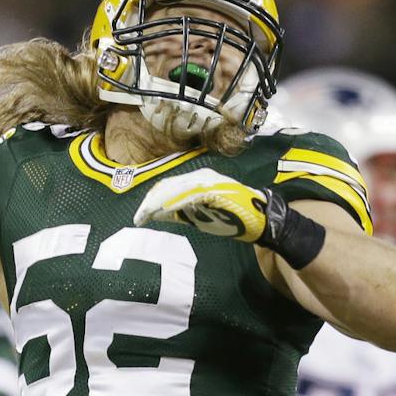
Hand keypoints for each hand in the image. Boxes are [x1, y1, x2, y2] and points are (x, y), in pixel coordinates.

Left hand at [134, 169, 268, 241]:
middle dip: (150, 202)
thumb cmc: (230, 218)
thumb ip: (180, 213)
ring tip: (145, 215)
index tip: (140, 217)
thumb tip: (157, 213)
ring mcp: (207, 181)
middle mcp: (199, 176)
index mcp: (195, 181)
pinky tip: (163, 212)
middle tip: (138, 218)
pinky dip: (175, 202)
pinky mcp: (214, 189)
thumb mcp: (199, 217)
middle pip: (167, 186)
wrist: (257, 219)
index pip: (167, 187)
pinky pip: (189, 194)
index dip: (151, 201)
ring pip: (175, 188)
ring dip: (158, 202)